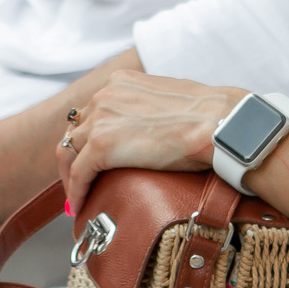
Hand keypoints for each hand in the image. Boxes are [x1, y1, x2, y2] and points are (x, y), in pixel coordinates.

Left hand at [56, 72, 242, 217]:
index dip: (88, 137)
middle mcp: (104, 94)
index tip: (90, 156)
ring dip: (73, 174)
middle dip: (76, 155)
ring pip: (70, 150)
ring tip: (80, 195)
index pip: (91, 111)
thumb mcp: (167, 99)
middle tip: (82, 179)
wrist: (218, 123)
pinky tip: (80, 205)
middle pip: (76, 129)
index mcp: (120, 82)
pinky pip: (78, 173)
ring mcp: (100, 118)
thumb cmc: (206, 116)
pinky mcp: (101, 145)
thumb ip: (147, 108)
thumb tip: (148, 128)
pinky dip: (76, 191)